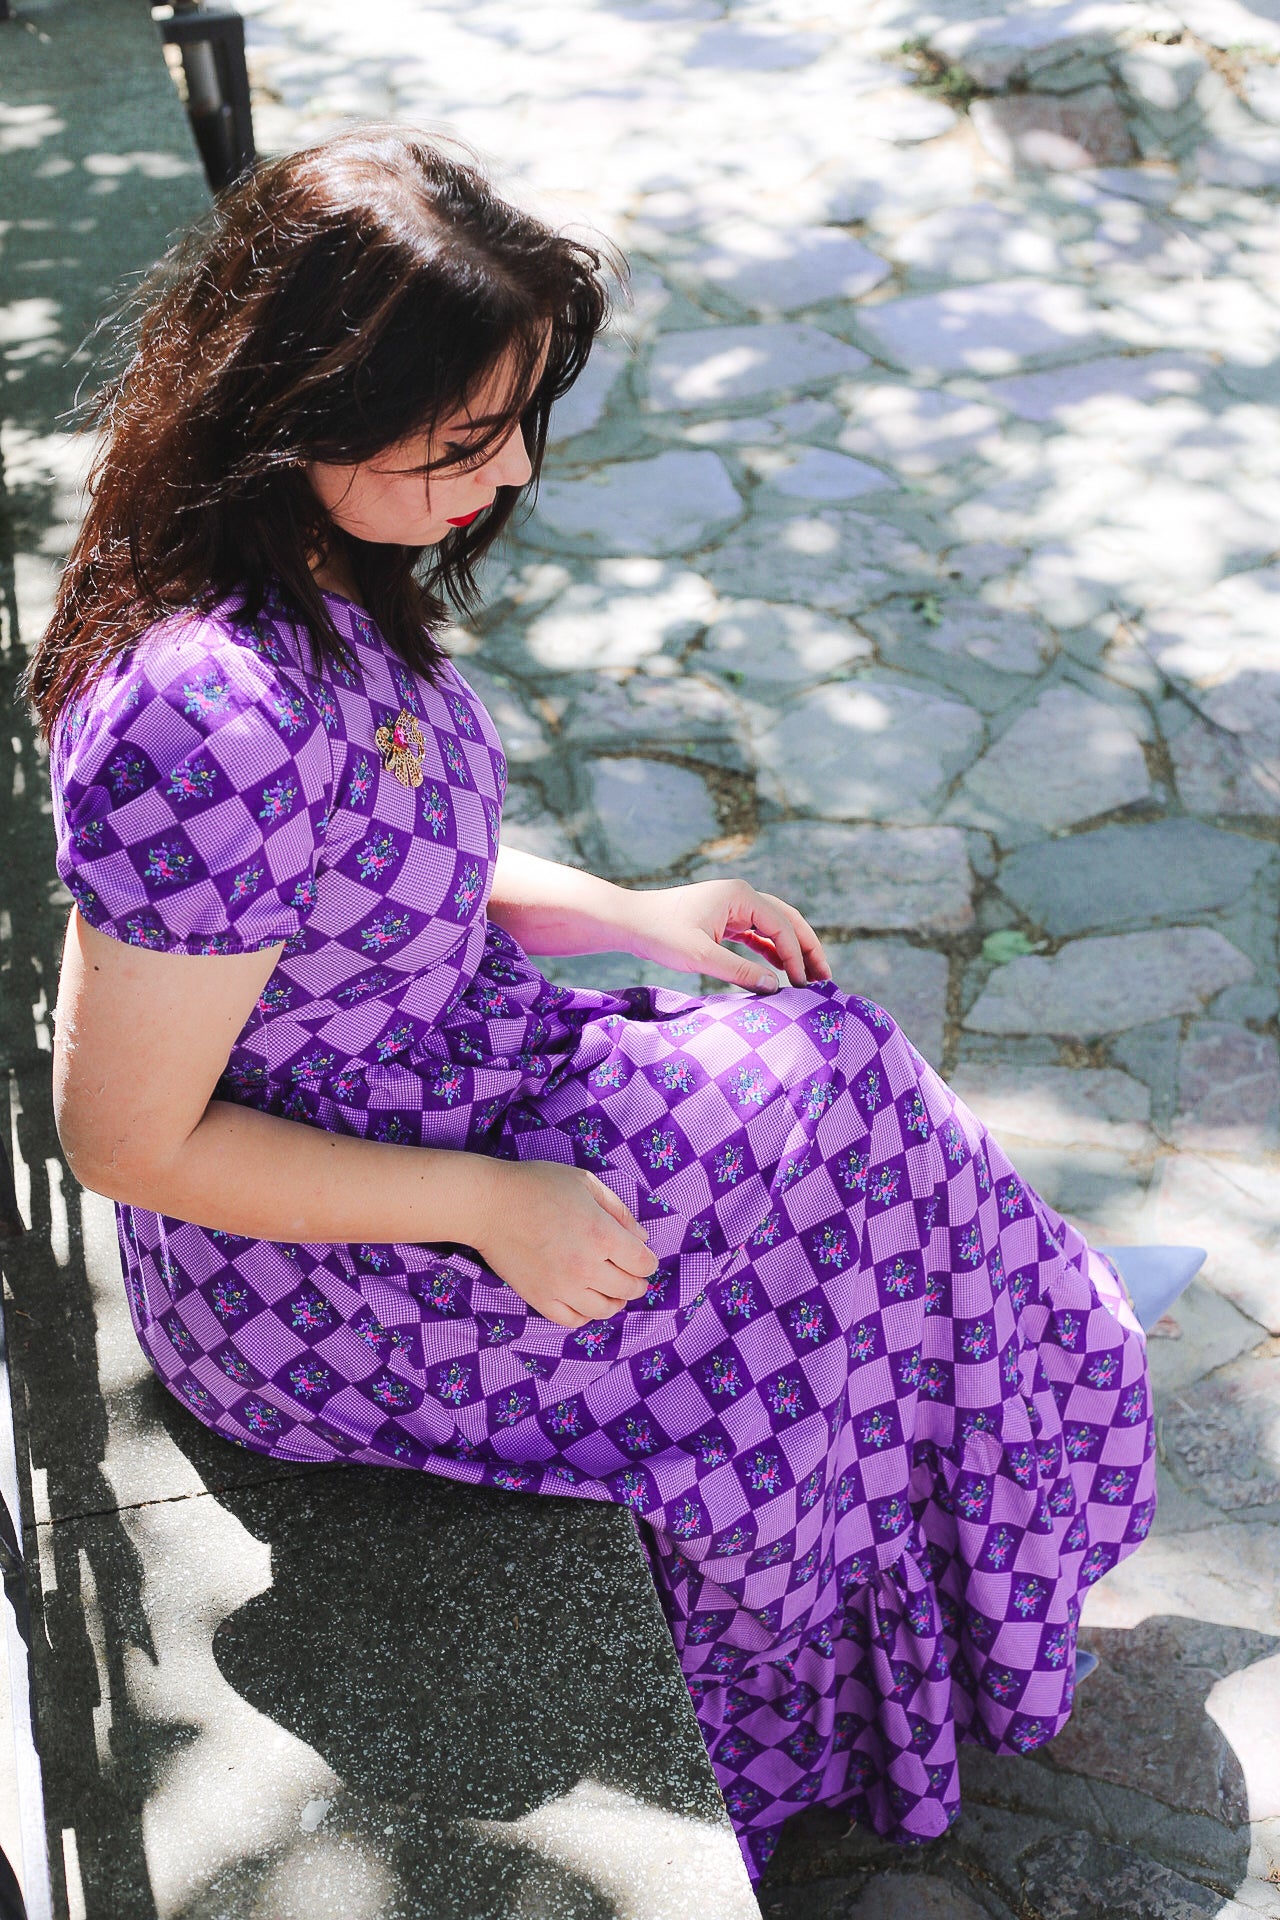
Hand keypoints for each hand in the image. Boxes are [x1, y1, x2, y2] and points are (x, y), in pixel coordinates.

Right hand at [471, 1160, 658, 1327]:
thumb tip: (641, 1238)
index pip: (643, 1263)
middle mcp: (586, 1267)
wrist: (489, 1205)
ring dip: (614, 1300)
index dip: (648, 1260)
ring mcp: (562, 1287)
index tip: (641, 1256)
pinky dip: (585, 1314)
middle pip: (629, 1289)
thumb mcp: (586, 1183)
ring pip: (604, 1310)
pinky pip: (573, 1320)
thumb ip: (619, 1210)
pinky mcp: (540, 1299)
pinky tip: (584, 1299)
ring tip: (609, 1288)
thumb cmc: (537, 1186)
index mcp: (602, 1235)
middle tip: (629, 1273)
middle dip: (635, 1281)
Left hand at [619, 880, 831, 994]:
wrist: (628, 921)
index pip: (782, 925)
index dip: (798, 954)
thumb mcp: (701, 957)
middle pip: (787, 920)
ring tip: (809, 978)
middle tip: (825, 977)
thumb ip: (740, 971)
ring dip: (792, 951)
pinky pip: (756, 935)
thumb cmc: (660, 934)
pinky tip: (781, 972)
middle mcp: (741, 896)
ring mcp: (733, 907)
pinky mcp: (723, 920)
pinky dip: (771, 951)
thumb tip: (775, 986)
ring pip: (774, 927)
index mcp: (740, 896)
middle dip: (807, 948)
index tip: (805, 982)